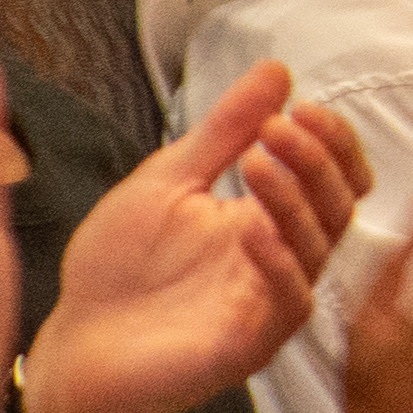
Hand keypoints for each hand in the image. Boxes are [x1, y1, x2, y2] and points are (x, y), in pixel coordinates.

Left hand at [21, 70, 359, 412]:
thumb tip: (276, 69)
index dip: (331, 140)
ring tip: (254, 163)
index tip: (299, 107)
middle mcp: (282, 259)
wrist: (72, 343)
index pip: (335, 176)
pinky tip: (250, 227)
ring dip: (295, 198)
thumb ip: (223, 131)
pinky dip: (279, 261)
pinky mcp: (252, 343)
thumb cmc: (116, 268)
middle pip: (340, 204)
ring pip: (320, 246)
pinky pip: (290, 301)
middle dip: (318, 160)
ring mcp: (269, 302)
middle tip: (279, 128)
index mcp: (269, 219)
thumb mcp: (168, 181)